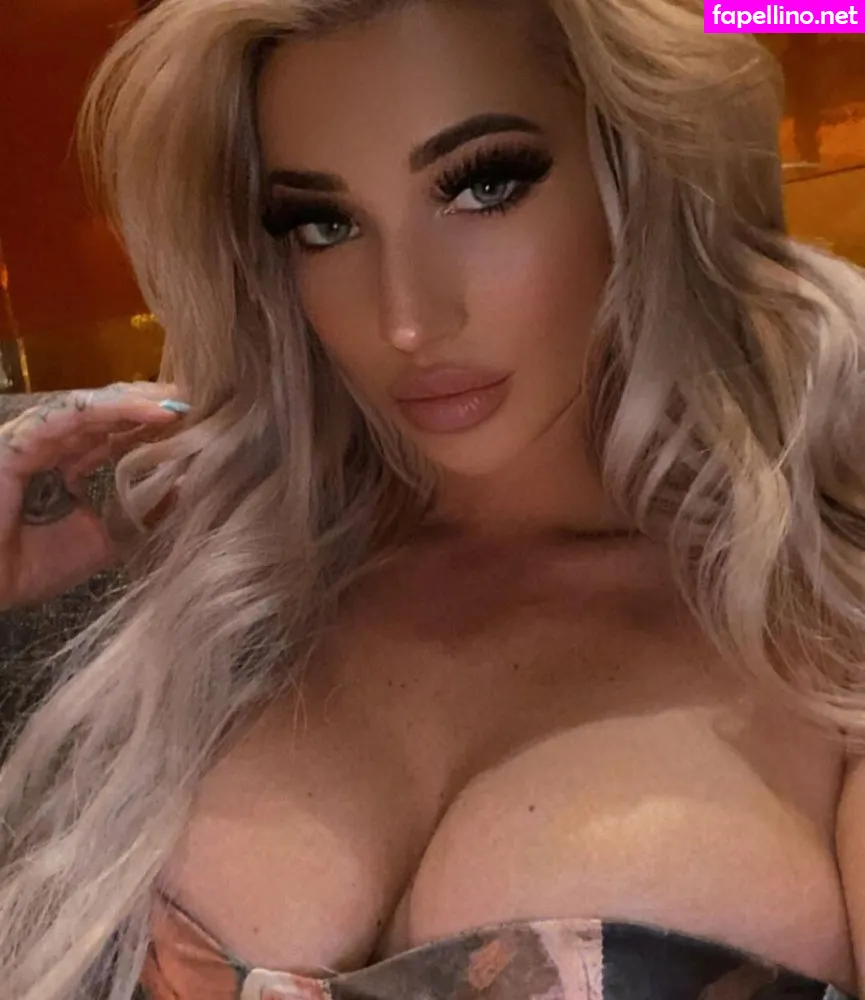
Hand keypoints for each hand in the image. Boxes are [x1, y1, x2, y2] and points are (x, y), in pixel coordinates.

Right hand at [0, 382, 189, 608]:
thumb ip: (141, 516)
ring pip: (98, 407)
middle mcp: (53, 444)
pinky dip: (118, 410)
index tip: (198, 424)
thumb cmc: (28, 566)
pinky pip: (76, 414)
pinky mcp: (22, 438)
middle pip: (111, 413)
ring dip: (144, 403)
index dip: (154, 427)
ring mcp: (37, 437)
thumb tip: (187, 488)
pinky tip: (156, 412)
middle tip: (200, 402)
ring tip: (184, 402)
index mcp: (68, 464)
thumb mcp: (103, 540)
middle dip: (154, 406)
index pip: (117, 434)